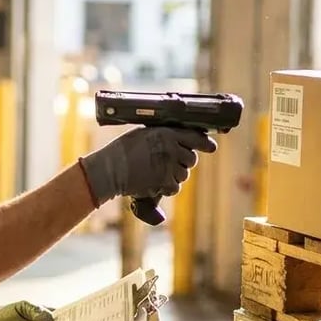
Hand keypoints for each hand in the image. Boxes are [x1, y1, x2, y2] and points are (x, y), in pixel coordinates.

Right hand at [78, 127, 217, 205]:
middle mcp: (171, 148)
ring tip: (154, 173)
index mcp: (166, 133)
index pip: (195, 137)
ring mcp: (169, 166)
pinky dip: (166, 188)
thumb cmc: (123, 151)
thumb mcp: (144, 135)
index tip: (211, 147)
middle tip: (166, 163)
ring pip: (184, 175)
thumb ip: (165, 137)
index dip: (205, 143)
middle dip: (182, 162)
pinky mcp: (165, 182)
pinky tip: (152, 182)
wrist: (110, 169)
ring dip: (173, 176)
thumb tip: (183, 143)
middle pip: (191, 159)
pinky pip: (175, 187)